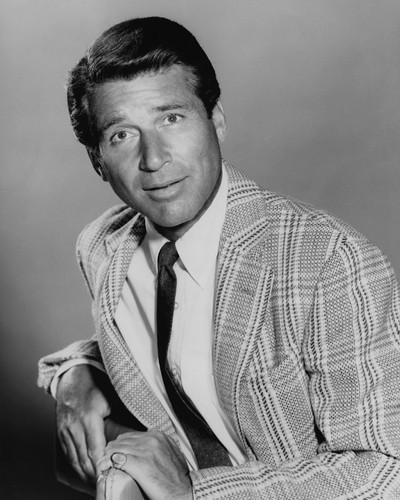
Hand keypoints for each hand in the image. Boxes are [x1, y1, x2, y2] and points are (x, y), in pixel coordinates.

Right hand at [56, 364, 111, 483]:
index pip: (95, 450)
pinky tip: (85, 472)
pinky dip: (76, 466)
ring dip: (84, 473)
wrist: (73, 377)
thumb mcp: (112, 398)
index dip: (103, 466)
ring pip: (74, 459)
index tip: (111, 475)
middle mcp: (74, 426)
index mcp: (89, 418)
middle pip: (84, 459)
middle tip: (107, 483)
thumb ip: (120, 416)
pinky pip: (68, 454)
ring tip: (97, 483)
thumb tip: (136, 433)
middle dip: (94, 474)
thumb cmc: (96, 386)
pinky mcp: (60, 432)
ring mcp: (65, 430)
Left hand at [97, 430, 192, 499]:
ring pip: (115, 448)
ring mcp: (145, 450)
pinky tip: (103, 469)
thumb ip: (157, 446)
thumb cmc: (177, 479)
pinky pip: (115, 459)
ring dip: (106, 458)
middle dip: (111, 452)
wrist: (184, 493)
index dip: (119, 447)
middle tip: (106, 464)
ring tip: (103, 468)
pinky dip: (106, 464)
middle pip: (120, 441)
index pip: (128, 436)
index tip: (115, 457)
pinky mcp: (140, 464)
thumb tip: (143, 448)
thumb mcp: (169, 454)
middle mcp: (151, 439)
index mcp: (158, 436)